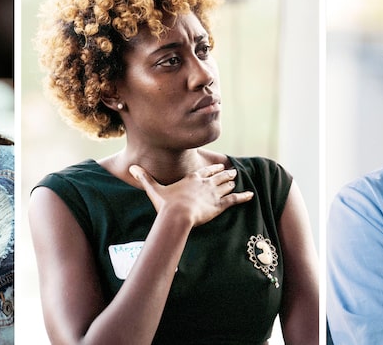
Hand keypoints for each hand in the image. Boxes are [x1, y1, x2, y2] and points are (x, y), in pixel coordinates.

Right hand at [129, 163, 253, 226]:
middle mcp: (205, 183)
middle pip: (219, 176)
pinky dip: (243, 196)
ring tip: (236, 181)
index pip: (205, 171)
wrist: (177, 215)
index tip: (219, 167)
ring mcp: (214, 193)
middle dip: (226, 174)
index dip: (212, 169)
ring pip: (227, 185)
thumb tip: (131, 167)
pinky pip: (234, 199)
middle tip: (232, 171)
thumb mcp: (154, 189)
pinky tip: (251, 195)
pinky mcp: (220, 205)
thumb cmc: (166, 204)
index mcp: (192, 178)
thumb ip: (145, 178)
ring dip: (232, 183)